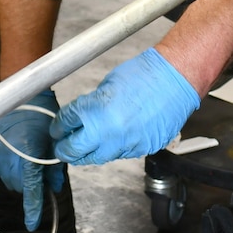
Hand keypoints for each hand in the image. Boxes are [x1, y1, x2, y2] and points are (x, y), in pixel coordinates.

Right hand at [0, 88, 64, 230]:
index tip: (33, 223)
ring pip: (11, 180)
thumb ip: (55, 168)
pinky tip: (20, 156)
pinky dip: (12, 169)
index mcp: (29, 157)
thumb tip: (55, 186)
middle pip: (22, 187)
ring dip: (22, 178)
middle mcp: (11, 160)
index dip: (33, 209)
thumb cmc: (39, 114)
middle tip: (43, 173)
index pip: (31, 191)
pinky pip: (3, 169)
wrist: (18, 97)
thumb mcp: (53, 142)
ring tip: (31, 162)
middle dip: (32, 186)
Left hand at [50, 48, 199, 165]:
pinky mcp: (142, 149)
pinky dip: (112, 149)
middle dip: (65, 149)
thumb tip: (81, 117)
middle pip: (75, 150)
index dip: (58, 126)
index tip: (57, 129)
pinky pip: (120, 154)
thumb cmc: (145, 75)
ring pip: (98, 157)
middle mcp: (108, 132)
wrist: (175, 79)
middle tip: (61, 147)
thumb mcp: (107, 85)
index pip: (66, 124)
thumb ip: (91, 105)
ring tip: (84, 147)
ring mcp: (126, 143)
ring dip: (88, 152)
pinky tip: (111, 141)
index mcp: (95, 111)